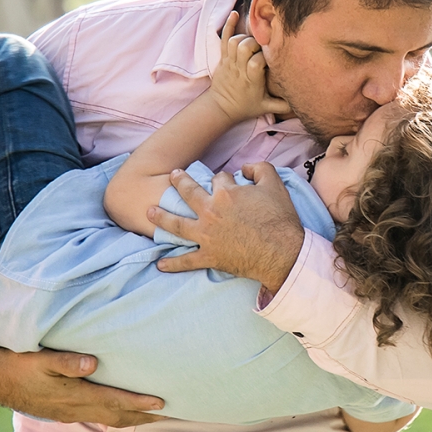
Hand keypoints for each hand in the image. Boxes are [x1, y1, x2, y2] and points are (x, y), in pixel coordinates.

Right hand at [0, 347, 166, 427]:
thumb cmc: (16, 363)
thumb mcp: (38, 358)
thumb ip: (65, 361)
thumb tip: (92, 362)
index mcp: (72, 395)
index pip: (113, 401)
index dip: (139, 403)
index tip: (162, 402)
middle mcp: (75, 408)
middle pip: (117, 415)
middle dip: (145, 416)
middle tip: (172, 412)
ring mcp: (70, 411)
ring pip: (109, 418)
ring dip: (134, 416)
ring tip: (156, 413)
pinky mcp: (64, 409)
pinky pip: (99, 415)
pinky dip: (117, 413)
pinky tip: (123, 408)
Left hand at [149, 162, 304, 294]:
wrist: (282, 252)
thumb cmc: (279, 219)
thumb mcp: (275, 184)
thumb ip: (259, 168)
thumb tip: (244, 168)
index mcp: (225, 193)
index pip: (218, 179)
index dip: (224, 179)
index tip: (229, 182)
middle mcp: (210, 212)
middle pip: (188, 192)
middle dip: (179, 182)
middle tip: (173, 176)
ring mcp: (206, 235)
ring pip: (176, 224)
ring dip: (161, 217)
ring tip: (148, 212)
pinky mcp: (209, 256)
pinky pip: (187, 261)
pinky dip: (173, 264)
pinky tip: (160, 264)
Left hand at [208, 11, 290, 121]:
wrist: (221, 108)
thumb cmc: (246, 106)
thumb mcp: (267, 108)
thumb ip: (284, 105)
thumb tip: (303, 102)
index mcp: (252, 81)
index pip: (256, 63)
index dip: (264, 56)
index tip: (272, 57)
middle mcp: (239, 69)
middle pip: (244, 47)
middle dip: (256, 42)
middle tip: (263, 45)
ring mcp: (229, 62)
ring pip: (234, 41)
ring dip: (245, 36)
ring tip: (254, 39)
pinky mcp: (223, 57)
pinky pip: (223, 38)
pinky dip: (228, 25)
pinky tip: (235, 14)